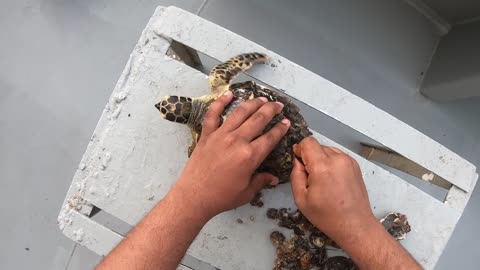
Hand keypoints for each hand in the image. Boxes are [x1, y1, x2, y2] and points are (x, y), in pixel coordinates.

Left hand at [171, 91, 289, 219]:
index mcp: (250, 156)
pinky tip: (229, 94)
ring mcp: (221, 135)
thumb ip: (261, 181)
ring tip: (262, 98)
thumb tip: (273, 178)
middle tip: (278, 105)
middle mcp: (237, 141)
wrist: (194, 196)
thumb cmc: (222, 197)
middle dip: (271, 110)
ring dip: (253, 103)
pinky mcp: (207, 135)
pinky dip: (220, 102)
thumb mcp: (247, 192)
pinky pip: (213, 114)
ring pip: (240, 113)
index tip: (286, 122)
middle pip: (258, 119)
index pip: (270, 138)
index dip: (280, 129)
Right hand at [290, 137, 376, 242]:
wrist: (355, 225)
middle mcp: (337, 159)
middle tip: (310, 177)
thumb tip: (297, 161)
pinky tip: (332, 180)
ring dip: (321, 159)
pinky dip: (331, 163)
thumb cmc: (327, 216)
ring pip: (328, 150)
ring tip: (323, 180)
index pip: (308, 142)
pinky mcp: (355, 165)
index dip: (300, 149)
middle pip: (317, 146)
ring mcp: (348, 161)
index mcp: (322, 167)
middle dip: (310, 157)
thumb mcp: (301, 199)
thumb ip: (296, 175)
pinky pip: (338, 156)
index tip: (298, 161)